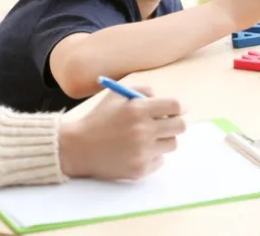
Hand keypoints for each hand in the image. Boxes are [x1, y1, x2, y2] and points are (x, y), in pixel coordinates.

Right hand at [58, 86, 185, 180]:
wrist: (78, 148)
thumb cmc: (99, 119)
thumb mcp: (115, 95)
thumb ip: (142, 90)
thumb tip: (166, 98)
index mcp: (137, 109)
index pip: (176, 106)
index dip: (179, 107)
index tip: (177, 110)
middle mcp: (142, 130)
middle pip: (181, 126)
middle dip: (177, 122)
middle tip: (170, 123)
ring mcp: (142, 152)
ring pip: (172, 144)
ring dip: (163, 139)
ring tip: (146, 137)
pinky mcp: (140, 169)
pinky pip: (160, 160)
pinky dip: (152, 155)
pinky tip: (135, 151)